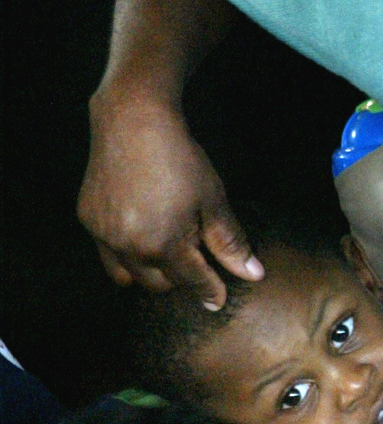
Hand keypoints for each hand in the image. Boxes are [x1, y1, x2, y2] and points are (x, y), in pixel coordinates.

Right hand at [79, 95, 261, 307]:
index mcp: (163, 244)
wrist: (133, 122)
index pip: (192, 281)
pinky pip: (107, 253)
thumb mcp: (213, 202)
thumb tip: (253, 274)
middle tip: (195, 262)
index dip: (209, 292)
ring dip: (150, 272)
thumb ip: (230, 243)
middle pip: (158, 284)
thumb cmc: (179, 160)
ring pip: (128, 276)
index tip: (217, 300)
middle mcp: (128, 246)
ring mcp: (103, 234)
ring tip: (167, 253)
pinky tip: (142, 234)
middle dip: (180, 279)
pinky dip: (125, 253)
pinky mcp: (87, 219)